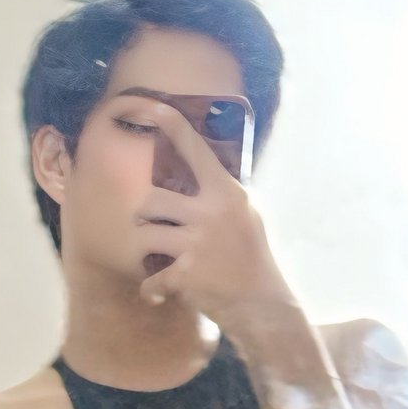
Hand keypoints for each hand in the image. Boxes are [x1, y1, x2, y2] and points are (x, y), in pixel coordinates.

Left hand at [114, 95, 300, 331]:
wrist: (263, 303)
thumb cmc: (253, 256)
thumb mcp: (248, 213)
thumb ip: (224, 193)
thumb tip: (203, 168)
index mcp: (226, 192)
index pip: (195, 150)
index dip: (170, 125)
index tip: (148, 105)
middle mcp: (210, 212)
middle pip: (152, 198)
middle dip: (145, 214)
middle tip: (152, 225)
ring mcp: (197, 243)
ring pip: (145, 234)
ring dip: (145, 249)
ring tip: (156, 259)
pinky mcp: (186, 275)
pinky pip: (151, 279)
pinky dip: (151, 290)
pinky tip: (158, 294)